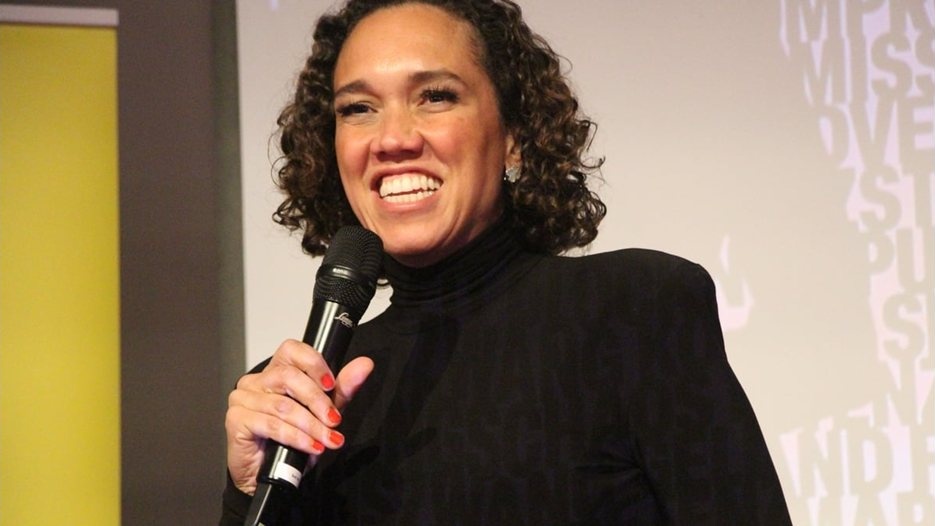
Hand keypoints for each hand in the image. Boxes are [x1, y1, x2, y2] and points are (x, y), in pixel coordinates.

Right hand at [224, 339, 373, 494]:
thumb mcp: (323, 414)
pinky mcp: (236, 420)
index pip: (291, 350)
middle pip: (288, 377)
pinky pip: (271, 425)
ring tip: (328, 439)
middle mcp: (256, 381)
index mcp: (276, 372)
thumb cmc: (292, 442)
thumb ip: (342, 389)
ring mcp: (243, 399)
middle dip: (317, 401)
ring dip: (311, 425)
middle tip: (334, 420)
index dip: (313, 363)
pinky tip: (311, 446)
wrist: (273, 477)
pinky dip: (296, 437)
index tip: (331, 384)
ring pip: (283, 405)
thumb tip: (364, 365)